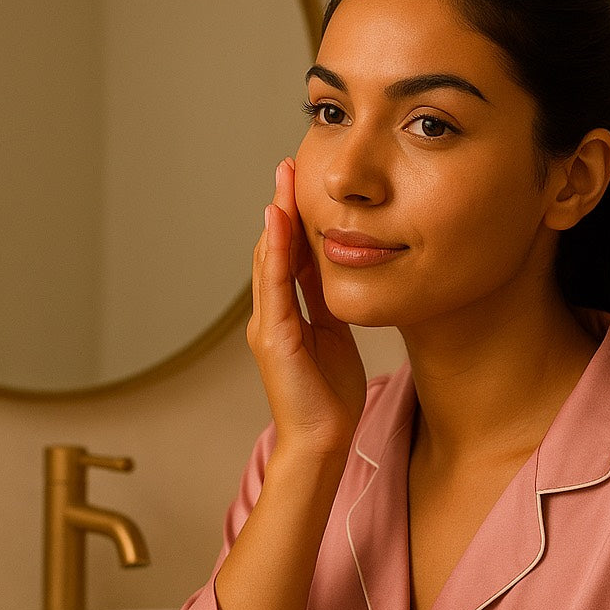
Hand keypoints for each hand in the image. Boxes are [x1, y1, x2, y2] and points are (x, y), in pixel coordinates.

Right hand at [246, 158, 366, 460]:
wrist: (323, 442)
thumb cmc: (331, 398)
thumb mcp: (336, 338)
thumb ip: (329, 305)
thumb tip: (341, 273)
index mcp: (288, 314)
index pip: (289, 256)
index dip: (294, 219)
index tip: (301, 183)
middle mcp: (271, 315)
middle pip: (274, 249)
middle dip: (282, 206)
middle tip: (289, 166)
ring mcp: (268, 325)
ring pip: (269, 260)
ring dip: (277, 218)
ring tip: (283, 181)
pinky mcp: (274, 338)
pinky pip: (274, 286)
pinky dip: (275, 252)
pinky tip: (279, 222)